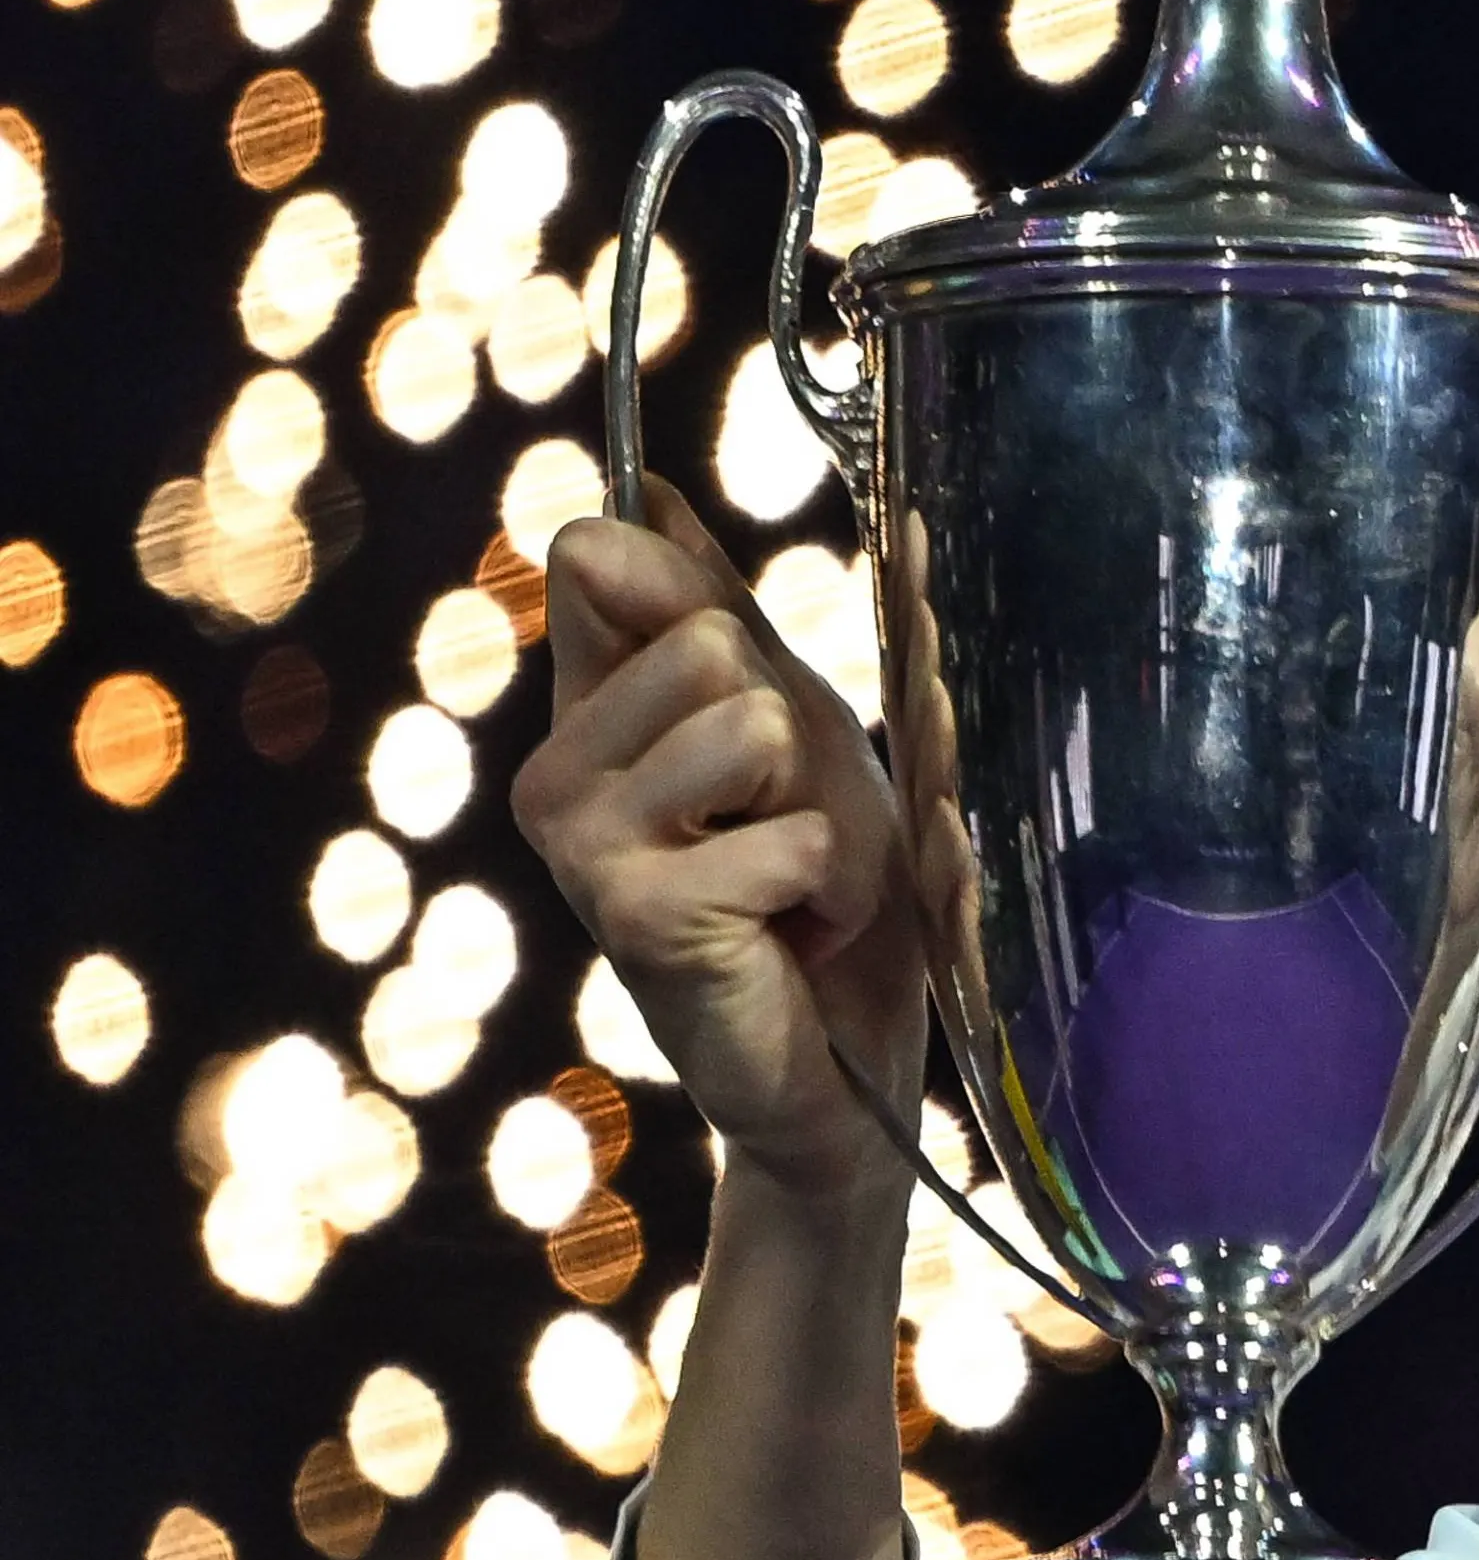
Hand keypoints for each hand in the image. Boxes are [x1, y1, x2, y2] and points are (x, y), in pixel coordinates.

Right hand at [511, 479, 924, 1203]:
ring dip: (825, 814)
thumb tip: (625, 498)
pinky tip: (790, 938)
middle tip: (788, 827)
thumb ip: (711, 616)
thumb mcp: (793, 728)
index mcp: (586, 711)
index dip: (710, 606)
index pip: (610, 559)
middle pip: (716, 640)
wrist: (843, 1061)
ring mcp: (582, 844)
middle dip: (803, 740)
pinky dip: (831, 888)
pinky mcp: (637, 915)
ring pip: (757, 723)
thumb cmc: (823, 889)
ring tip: (794, 879)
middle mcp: (555, 771)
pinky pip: (792, 836)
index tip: (741, 688)